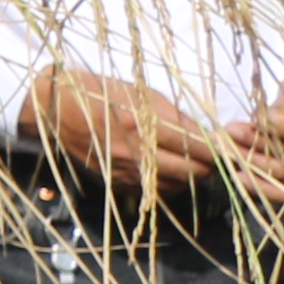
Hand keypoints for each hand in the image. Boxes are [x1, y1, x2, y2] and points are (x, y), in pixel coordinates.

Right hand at [18, 64, 225, 194]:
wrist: (51, 108)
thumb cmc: (96, 91)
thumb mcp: (139, 93)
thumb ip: (174, 116)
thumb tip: (206, 133)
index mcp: (142, 125)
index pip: (196, 146)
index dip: (219, 150)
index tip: (233, 148)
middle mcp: (135, 153)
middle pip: (191, 172)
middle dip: (209, 166)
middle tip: (216, 157)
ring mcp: (124, 172)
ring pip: (175, 187)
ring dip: (189, 178)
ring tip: (193, 164)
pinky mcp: (115, 183)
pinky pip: (153, 192)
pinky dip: (167, 185)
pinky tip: (168, 172)